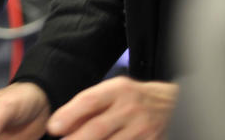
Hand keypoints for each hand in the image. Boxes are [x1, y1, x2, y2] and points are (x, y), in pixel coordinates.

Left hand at [47, 77, 177, 139]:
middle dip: (76, 138)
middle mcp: (130, 109)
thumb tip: (60, 123)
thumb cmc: (134, 98)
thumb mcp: (113, 91)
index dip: (69, 115)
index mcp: (118, 90)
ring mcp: (142, 129)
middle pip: (98, 128)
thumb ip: (90, 105)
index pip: (89, 101)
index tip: (53, 127)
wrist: (172, 105)